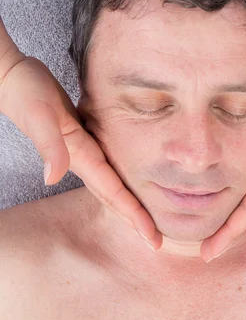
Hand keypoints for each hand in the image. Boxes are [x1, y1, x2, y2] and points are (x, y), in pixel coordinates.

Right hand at [0, 55, 161, 248]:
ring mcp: (82, 149)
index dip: (133, 216)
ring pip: (111, 184)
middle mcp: (83, 158)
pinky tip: (131, 179)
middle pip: (114, 197)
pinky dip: (121, 179)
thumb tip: (53, 177)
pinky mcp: (82, 136)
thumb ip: (49, 145)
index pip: (113, 193)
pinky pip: (107, 165)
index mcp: (80, 156)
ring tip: (148, 219)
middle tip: (157, 241)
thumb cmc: (25, 92)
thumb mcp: (40, 116)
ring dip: (128, 204)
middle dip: (134, 220)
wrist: (11, 78)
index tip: (152, 237)